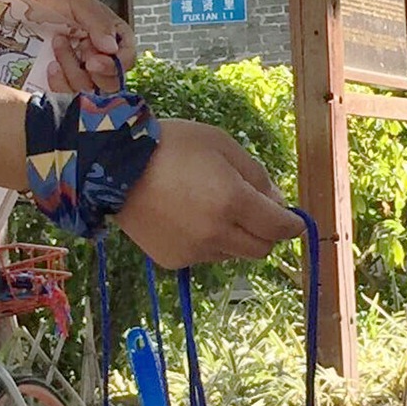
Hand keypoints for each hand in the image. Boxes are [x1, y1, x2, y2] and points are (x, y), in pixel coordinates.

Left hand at [36, 0, 137, 93]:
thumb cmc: (63, 3)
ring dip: (71, 70)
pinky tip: (51, 65)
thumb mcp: (82, 6)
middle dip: (90, 73)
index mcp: (118, 40)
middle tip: (77, 49)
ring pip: (88, 90)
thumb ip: (100, 24)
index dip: (112, 67)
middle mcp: (106, 60)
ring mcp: (87, 74)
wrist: (36, 6)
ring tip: (58, 43)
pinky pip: (67, 94)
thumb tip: (112, 48)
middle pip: (110, 84)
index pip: (127, 62)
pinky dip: (59, 83)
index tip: (92, 61)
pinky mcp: (67, 83)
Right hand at [114, 119, 299, 266]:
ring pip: (233, 254)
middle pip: (261, 249)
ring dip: (236, 237)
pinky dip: (208, 242)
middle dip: (266, 233)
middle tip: (255, 212)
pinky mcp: (174, 260)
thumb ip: (256, 175)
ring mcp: (194, 251)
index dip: (292, 224)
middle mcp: (217, 233)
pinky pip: (205, 256)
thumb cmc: (172, 145)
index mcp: (233, 202)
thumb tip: (278, 202)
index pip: (280, 228)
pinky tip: (187, 217)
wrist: (113, 167)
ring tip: (211, 208)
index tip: (293, 219)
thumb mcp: (222, 145)